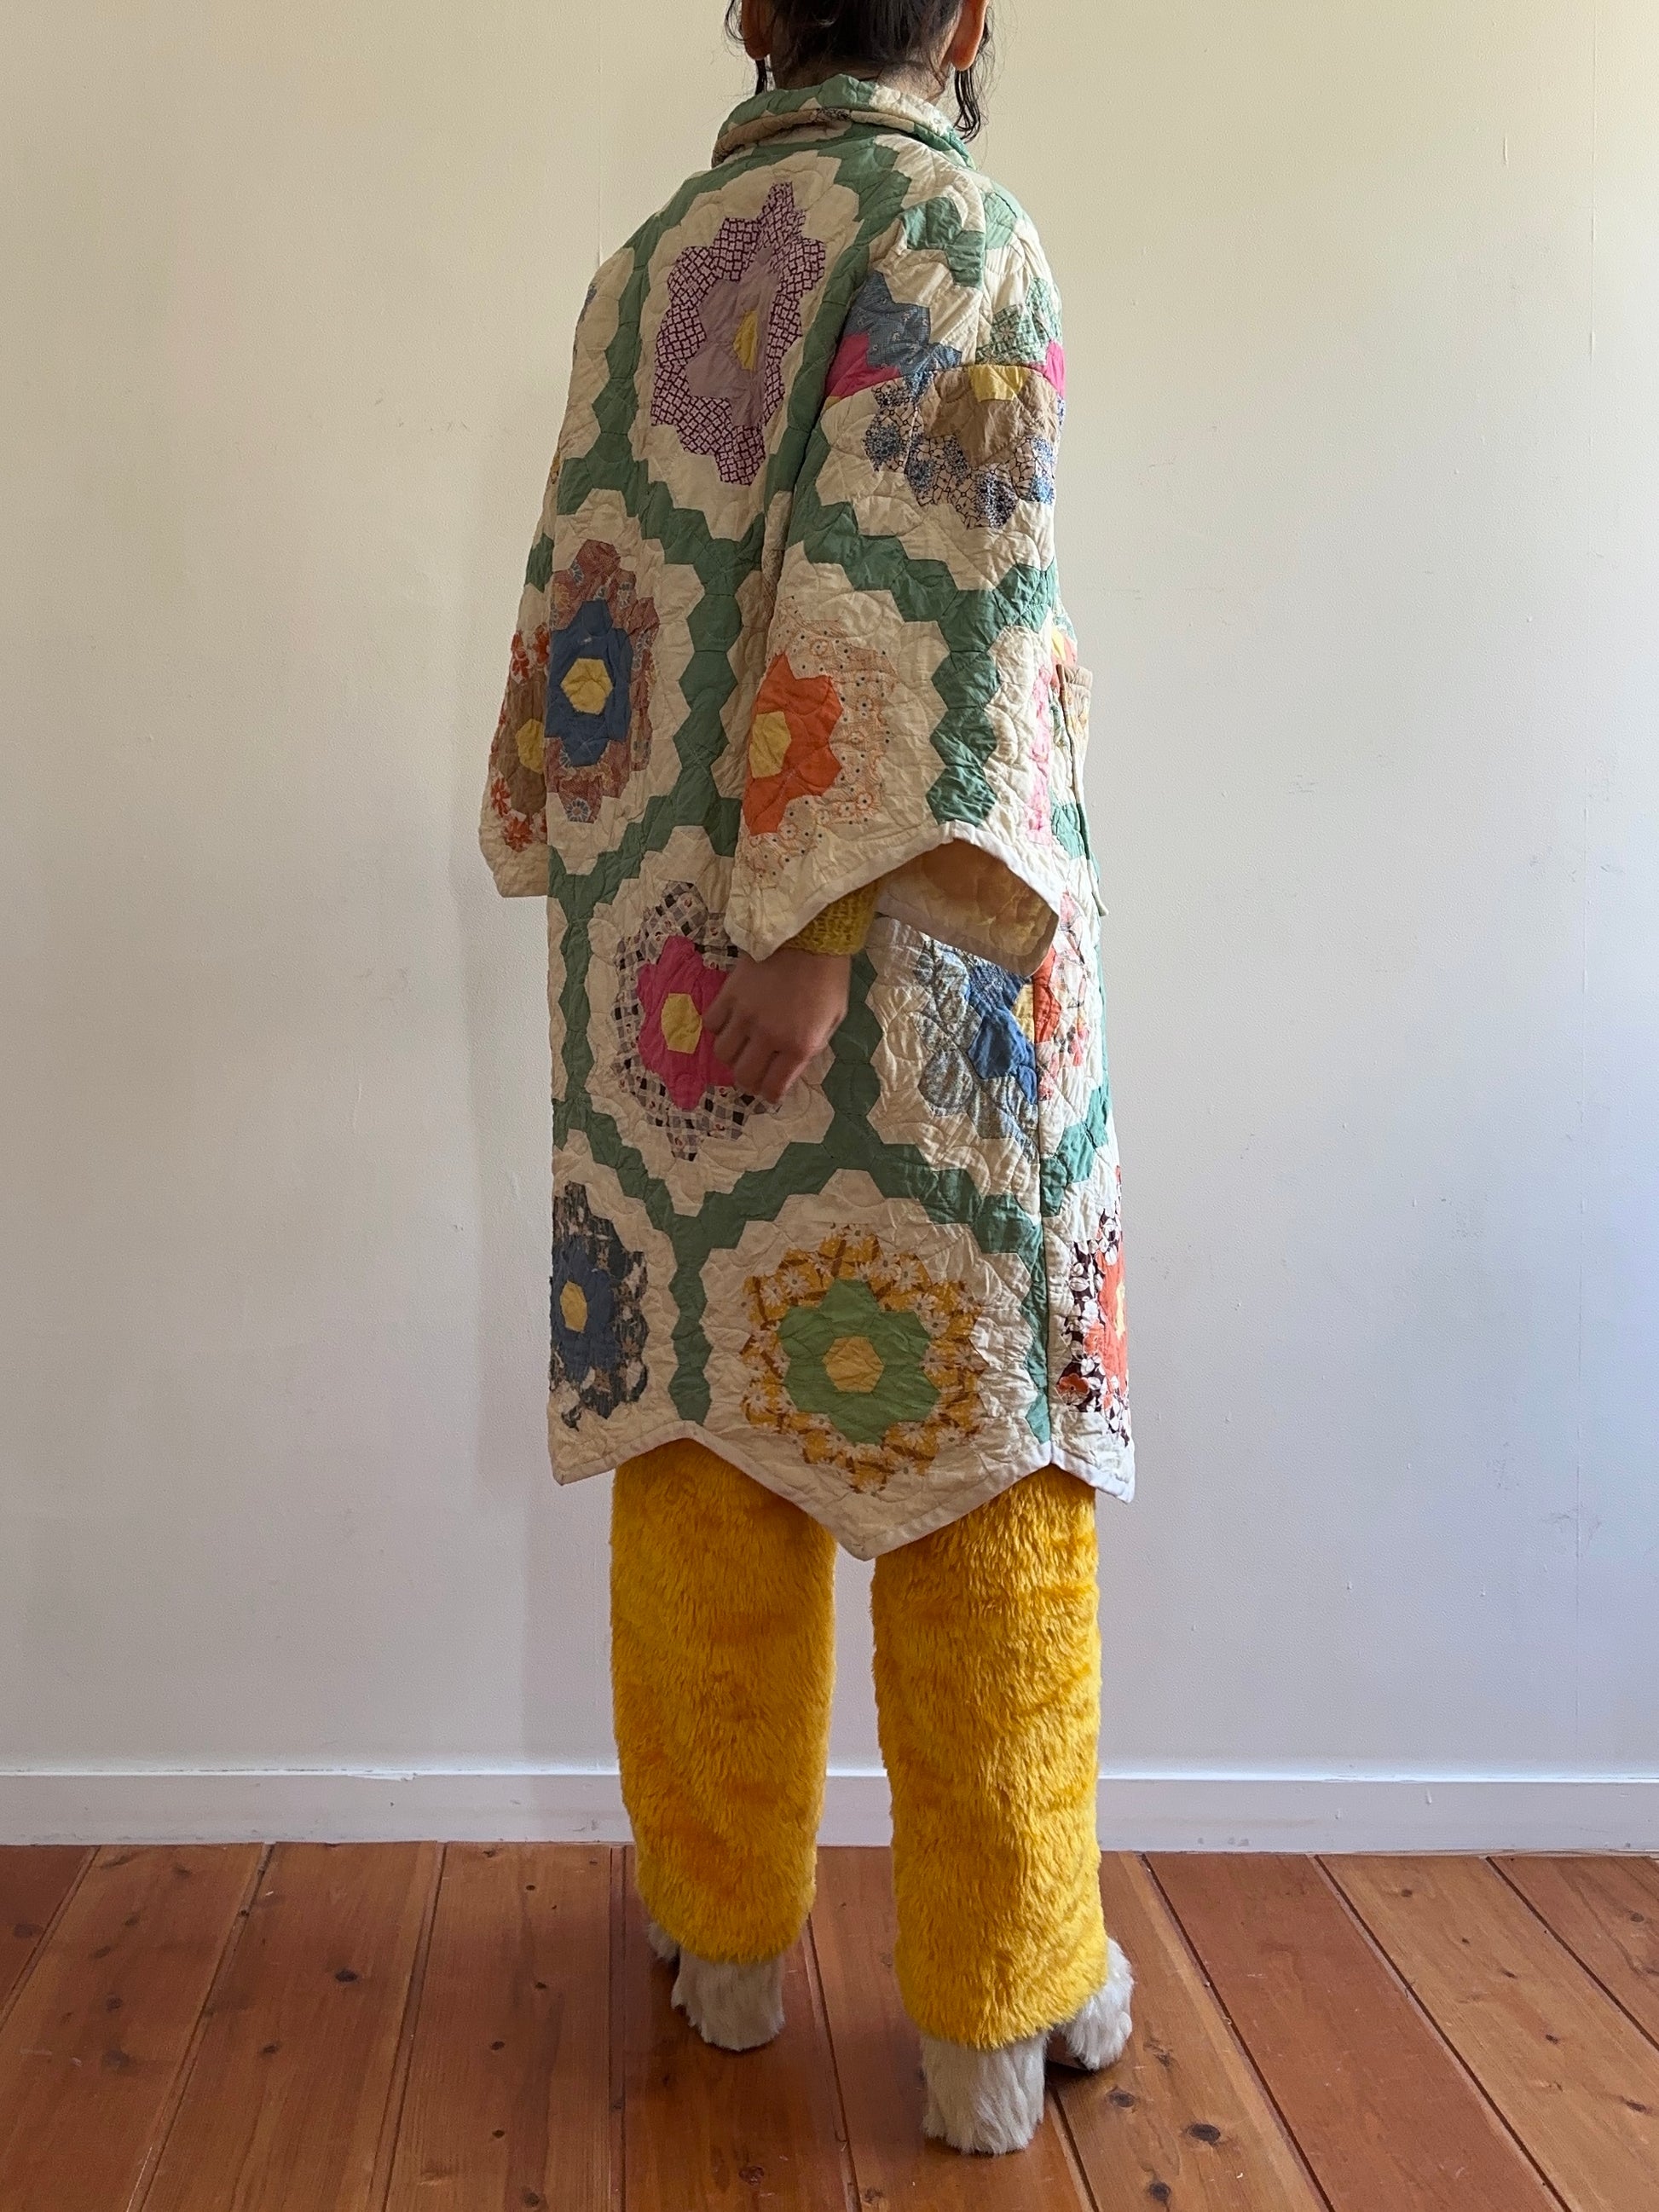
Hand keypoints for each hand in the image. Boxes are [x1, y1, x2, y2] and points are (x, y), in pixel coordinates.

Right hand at [703, 947, 851, 1105]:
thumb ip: (811, 1048)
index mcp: (799, 1045)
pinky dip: (719, 1028)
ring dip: (732, 1055)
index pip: (773, 1087)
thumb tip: (790, 1065)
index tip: (771, 1089)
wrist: (812, 935)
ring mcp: (745, 1015)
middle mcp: (769, 1035)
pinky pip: (712, 1023)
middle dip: (748, 1080)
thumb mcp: (834, 1020)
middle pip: (743, 1075)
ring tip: (742, 1047)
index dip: (770, 1094)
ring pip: (723, 1053)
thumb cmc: (828, 978)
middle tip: (754, 1071)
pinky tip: (731, 1022)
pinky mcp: (729, 994)